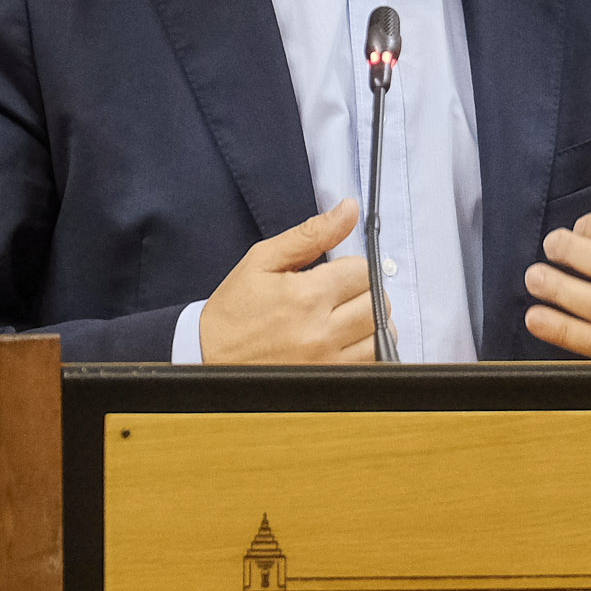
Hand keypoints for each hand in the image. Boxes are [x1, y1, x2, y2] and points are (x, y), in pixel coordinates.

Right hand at [198, 198, 390, 362]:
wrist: (209, 359)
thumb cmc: (235, 310)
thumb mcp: (263, 260)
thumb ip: (311, 234)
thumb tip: (349, 209)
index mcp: (305, 295)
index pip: (362, 270)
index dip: (349, 266)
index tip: (332, 274)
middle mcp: (321, 332)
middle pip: (378, 301)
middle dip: (362, 291)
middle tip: (338, 294)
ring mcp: (328, 362)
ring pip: (381, 332)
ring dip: (369, 320)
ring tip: (342, 316)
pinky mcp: (330, 382)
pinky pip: (373, 361)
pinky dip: (367, 347)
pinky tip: (344, 340)